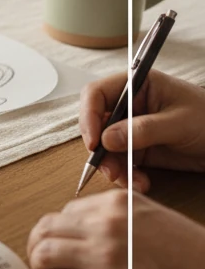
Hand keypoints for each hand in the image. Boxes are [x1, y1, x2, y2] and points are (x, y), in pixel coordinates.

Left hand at [27, 190, 204, 268]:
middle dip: (37, 243)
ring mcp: (103, 260)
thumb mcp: (154, 216)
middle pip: (46, 229)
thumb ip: (117, 213)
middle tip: (40, 256)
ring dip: (38, 264)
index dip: (59, 228)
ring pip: (44, 254)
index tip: (59, 240)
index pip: (65, 211)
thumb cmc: (190, 254)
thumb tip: (80, 221)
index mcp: (117, 205)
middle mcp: (105, 227)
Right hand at [79, 71, 204, 192]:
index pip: (97, 94)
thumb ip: (143, 130)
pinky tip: (142, 183)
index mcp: (137, 85)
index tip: (93, 142)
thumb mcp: (179, 123)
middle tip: (109, 169)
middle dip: (100, 150)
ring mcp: (132, 128)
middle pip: (96, 124)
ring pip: (106, 148)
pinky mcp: (138, 149)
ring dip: (114, 167)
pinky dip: (127, 176)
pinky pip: (121, 163)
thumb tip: (106, 139)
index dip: (88, 116)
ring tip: (131, 181)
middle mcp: (130, 106)